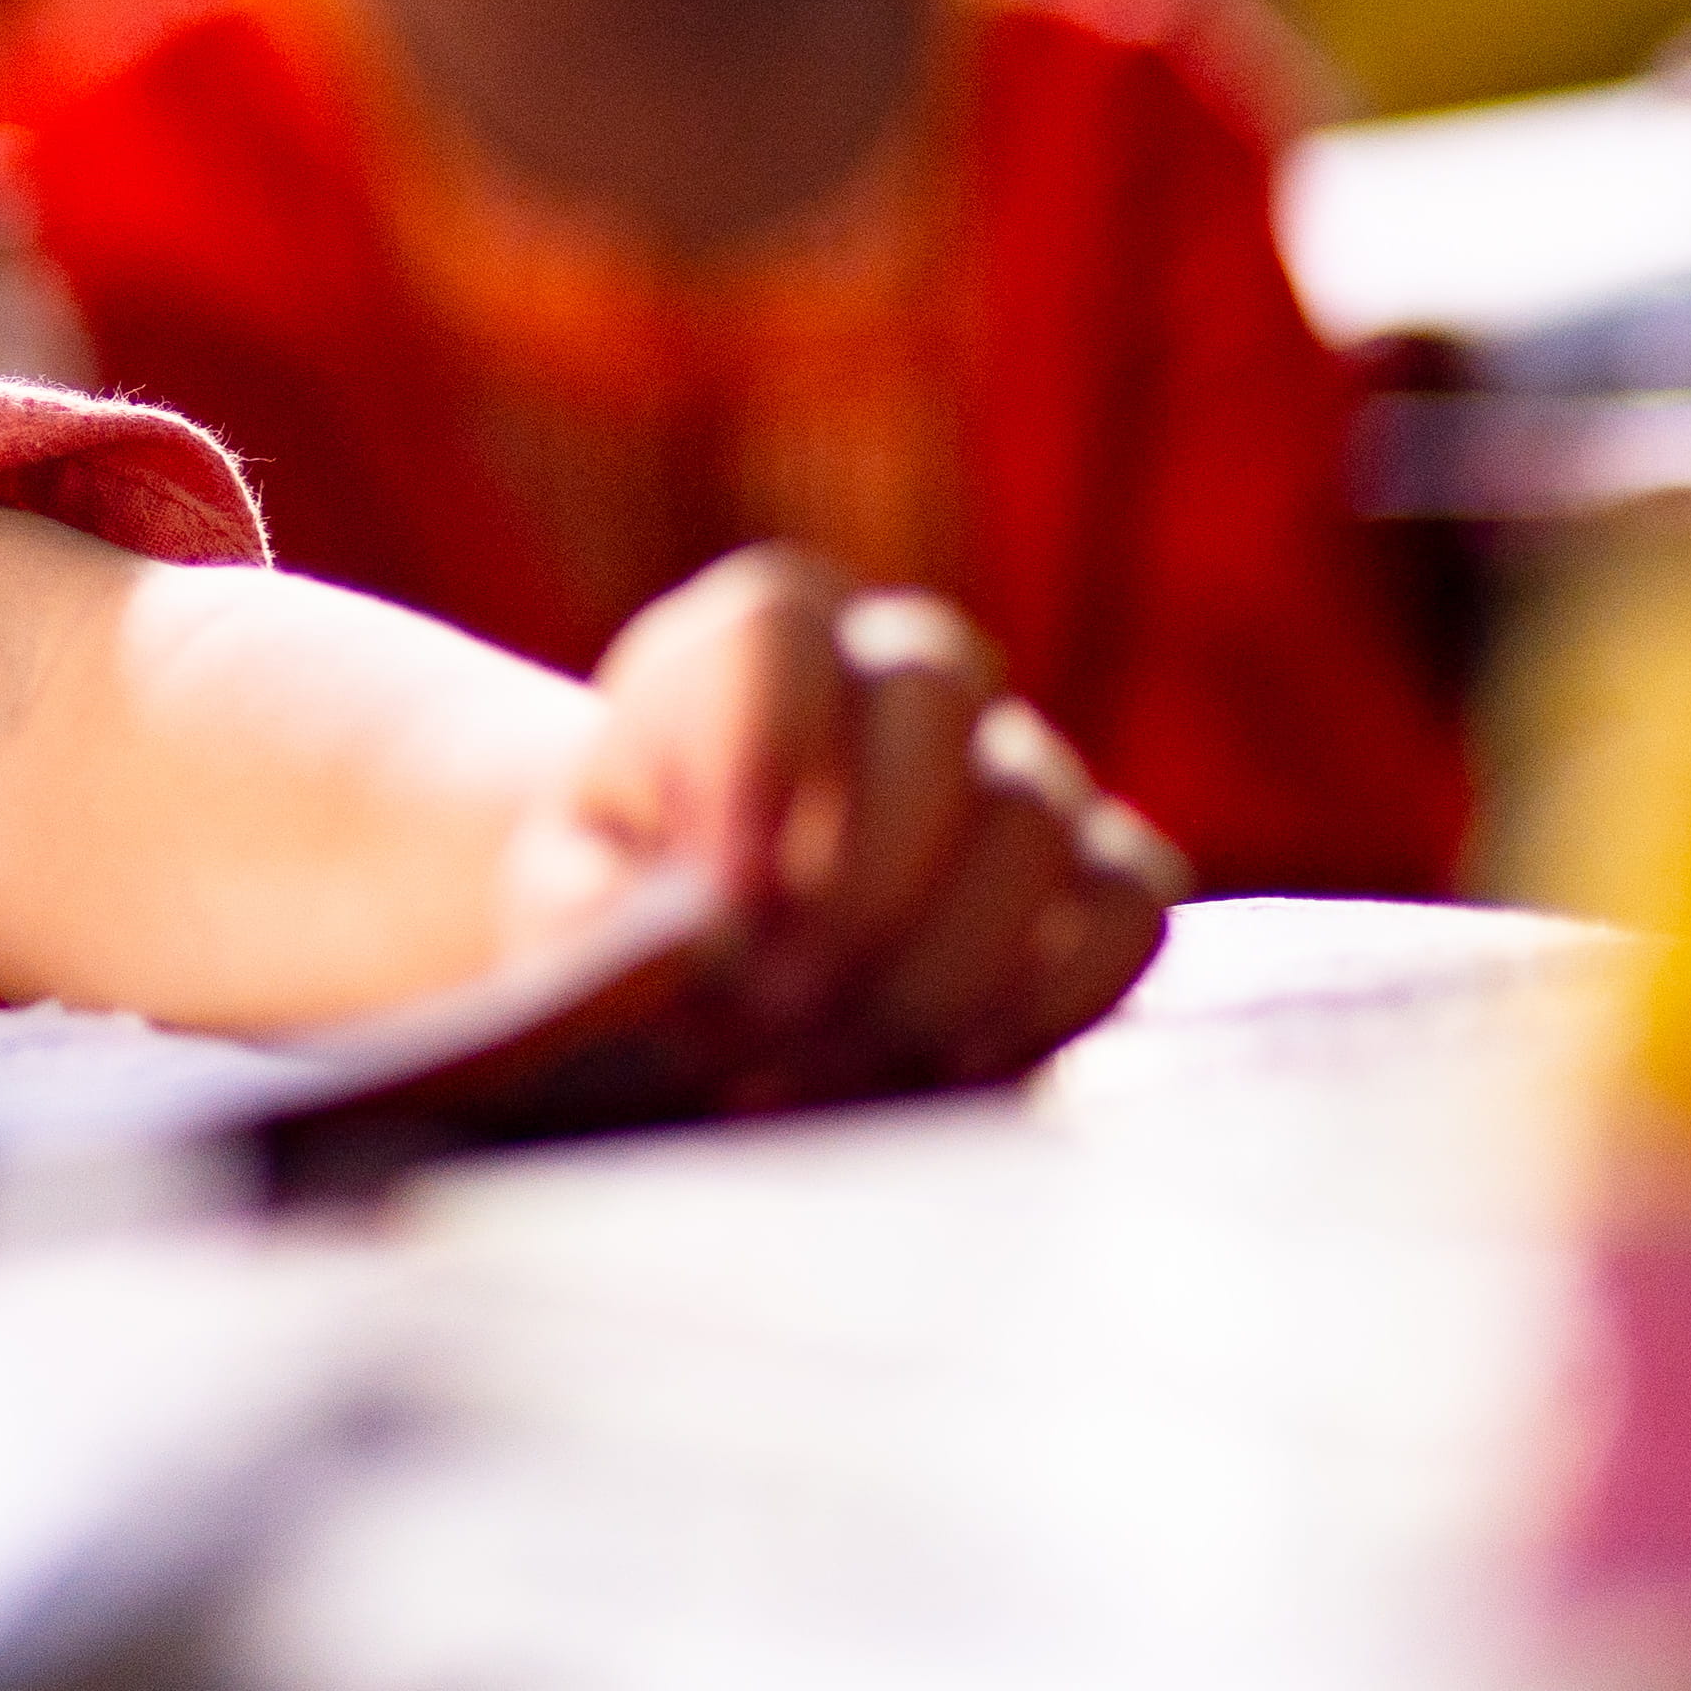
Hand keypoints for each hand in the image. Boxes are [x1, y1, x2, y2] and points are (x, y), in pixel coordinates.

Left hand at [512, 549, 1179, 1100]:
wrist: (704, 945)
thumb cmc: (619, 899)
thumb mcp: (560, 890)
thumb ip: (587, 897)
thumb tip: (692, 940)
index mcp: (762, 626)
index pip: (783, 634)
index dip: (758, 763)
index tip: (717, 901)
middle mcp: (908, 662)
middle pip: (936, 706)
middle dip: (855, 883)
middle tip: (775, 1010)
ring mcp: (1022, 760)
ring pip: (1035, 818)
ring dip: (934, 963)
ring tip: (832, 1062)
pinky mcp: (1100, 867)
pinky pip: (1130, 908)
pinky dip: (1053, 994)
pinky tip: (949, 1064)